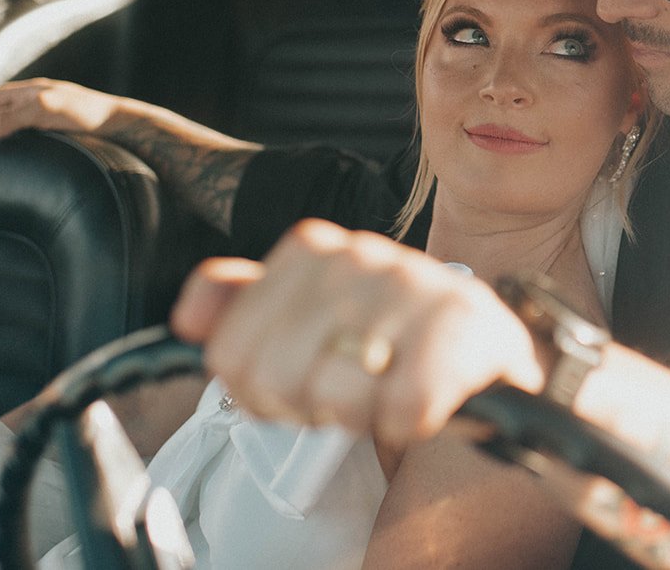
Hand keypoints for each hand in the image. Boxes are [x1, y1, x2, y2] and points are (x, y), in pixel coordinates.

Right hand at [0, 79, 127, 139]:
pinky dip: (9, 136)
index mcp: (31, 91)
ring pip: (10, 117)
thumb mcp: (47, 110)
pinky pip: (26, 130)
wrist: (126, 125)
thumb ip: (12, 116)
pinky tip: (10, 149)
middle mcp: (38, 99)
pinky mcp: (61, 129)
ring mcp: (50, 113)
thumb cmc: (89, 115)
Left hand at [170, 219, 545, 446]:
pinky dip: (408, 420)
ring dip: (360, 413)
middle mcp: (360, 256)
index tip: (296, 378)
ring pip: (334, 392)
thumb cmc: (384, 338)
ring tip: (384, 390)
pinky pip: (402, 407)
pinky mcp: (464, 329)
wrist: (481, 351)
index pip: (229, 351)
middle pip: (273, 376)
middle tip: (344, 391)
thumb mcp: (305, 319)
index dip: (256, 387)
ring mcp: (414, 285)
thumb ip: (240, 308)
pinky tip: (421, 399)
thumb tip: (189, 317)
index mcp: (312, 249)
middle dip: (305, 403)